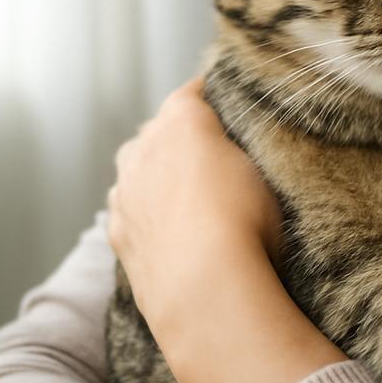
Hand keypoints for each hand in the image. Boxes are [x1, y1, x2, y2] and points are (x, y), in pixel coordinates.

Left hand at [106, 76, 282, 332]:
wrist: (205, 289)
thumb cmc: (246, 223)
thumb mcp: (264, 169)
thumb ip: (243, 147)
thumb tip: (236, 144)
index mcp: (182, 122)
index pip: (192, 93)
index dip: (211, 97)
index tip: (226, 103)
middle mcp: (143, 149)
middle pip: (158, 129)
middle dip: (179, 135)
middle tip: (214, 154)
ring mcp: (124, 192)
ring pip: (136, 167)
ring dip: (156, 173)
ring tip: (190, 194)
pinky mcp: (118, 232)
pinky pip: (129, 208)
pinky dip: (145, 210)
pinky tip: (169, 227)